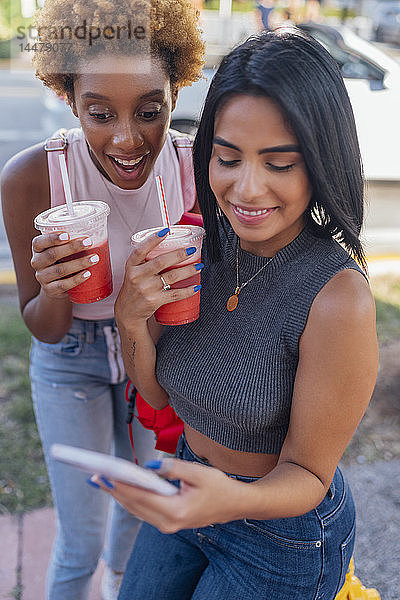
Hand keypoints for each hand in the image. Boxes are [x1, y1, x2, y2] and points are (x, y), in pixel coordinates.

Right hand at [31, 232, 98, 299]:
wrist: (56, 286)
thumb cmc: (63, 261)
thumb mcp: (62, 250)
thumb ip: (71, 239)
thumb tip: (96, 228)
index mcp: (38, 249)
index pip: (39, 242)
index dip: (52, 238)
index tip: (68, 235)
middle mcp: (37, 262)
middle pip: (52, 254)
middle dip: (72, 248)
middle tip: (89, 242)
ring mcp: (42, 277)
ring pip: (59, 270)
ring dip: (79, 263)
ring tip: (95, 259)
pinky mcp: (50, 290)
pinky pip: (63, 285)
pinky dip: (76, 279)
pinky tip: (87, 274)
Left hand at [91, 458, 247, 533]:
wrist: (236, 505)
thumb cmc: (219, 487)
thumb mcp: (198, 472)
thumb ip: (172, 468)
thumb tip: (148, 464)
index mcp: (176, 511)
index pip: (141, 497)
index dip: (121, 485)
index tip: (105, 475)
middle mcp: (169, 523)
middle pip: (134, 505)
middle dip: (114, 490)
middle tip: (95, 475)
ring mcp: (168, 525)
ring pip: (136, 509)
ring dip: (119, 495)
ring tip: (101, 480)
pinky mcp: (168, 522)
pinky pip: (144, 511)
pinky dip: (131, 499)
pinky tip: (121, 489)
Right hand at [115, 228, 202, 325]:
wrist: (128, 312)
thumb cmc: (134, 288)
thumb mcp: (133, 272)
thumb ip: (145, 260)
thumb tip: (167, 244)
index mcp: (131, 266)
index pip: (141, 250)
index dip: (153, 239)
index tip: (166, 230)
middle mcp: (137, 277)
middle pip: (161, 262)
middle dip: (179, 254)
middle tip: (191, 250)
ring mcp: (146, 289)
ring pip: (172, 277)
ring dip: (188, 270)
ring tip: (199, 266)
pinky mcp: (154, 301)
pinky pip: (175, 294)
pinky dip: (188, 290)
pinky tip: (196, 286)